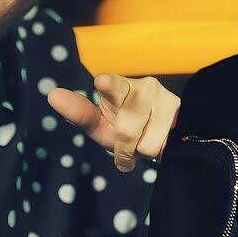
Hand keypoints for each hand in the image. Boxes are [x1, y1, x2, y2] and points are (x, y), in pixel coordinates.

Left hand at [47, 74, 179, 171]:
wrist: (165, 134)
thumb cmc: (126, 127)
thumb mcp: (100, 124)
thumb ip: (80, 113)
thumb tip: (52, 94)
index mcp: (119, 86)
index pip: (112, 86)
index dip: (108, 86)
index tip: (100, 83)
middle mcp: (145, 87)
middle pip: (126, 131)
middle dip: (123, 148)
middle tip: (125, 148)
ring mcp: (167, 99)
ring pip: (146, 144)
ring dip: (141, 151)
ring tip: (144, 141)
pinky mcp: (184, 115)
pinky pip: (163, 148)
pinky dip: (157, 153)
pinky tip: (160, 142)